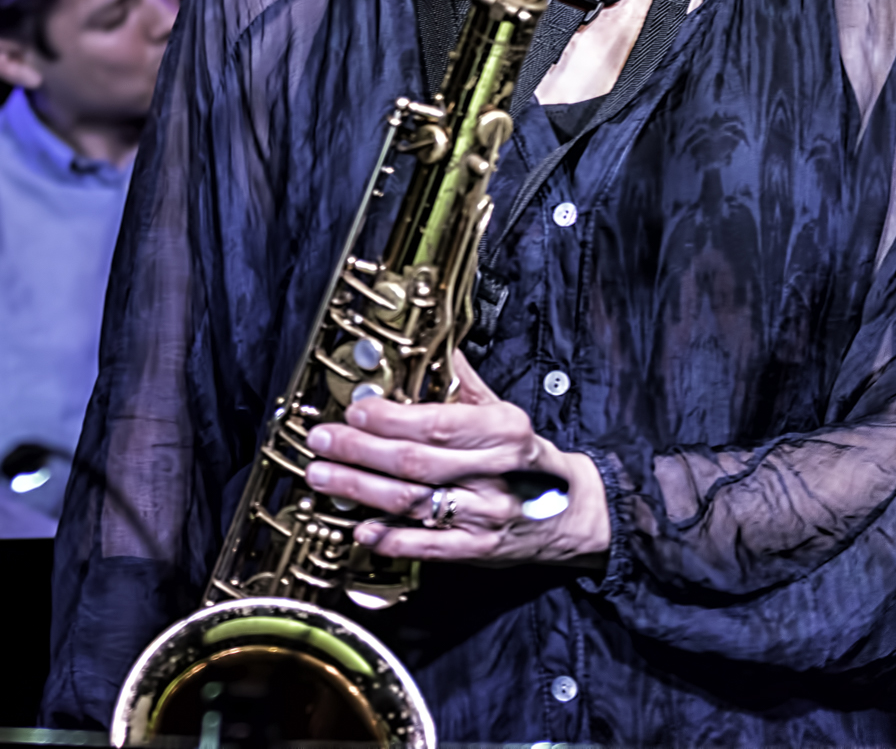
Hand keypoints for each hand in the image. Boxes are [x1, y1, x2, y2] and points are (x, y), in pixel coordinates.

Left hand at [301, 351, 608, 568]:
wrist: (575, 512)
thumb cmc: (527, 457)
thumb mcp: (502, 411)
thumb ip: (462, 382)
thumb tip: (431, 345)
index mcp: (503, 431)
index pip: (437, 424)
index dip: (389, 419)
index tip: (354, 411)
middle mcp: (495, 472)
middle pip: (415, 462)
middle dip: (358, 451)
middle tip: (320, 441)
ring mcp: (487, 514)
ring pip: (414, 502)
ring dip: (360, 489)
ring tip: (321, 476)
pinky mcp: (479, 549)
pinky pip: (429, 546)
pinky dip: (391, 538)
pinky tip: (360, 529)